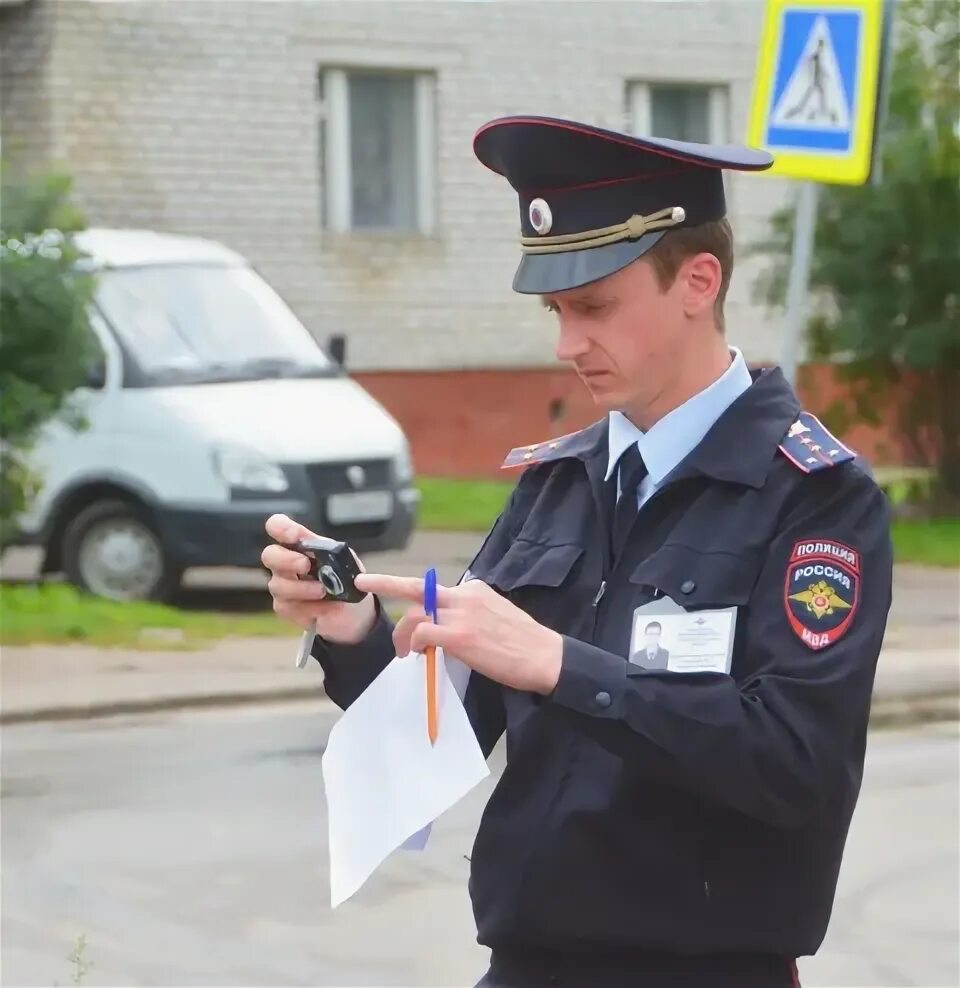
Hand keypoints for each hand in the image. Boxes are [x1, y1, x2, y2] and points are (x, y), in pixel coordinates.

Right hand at [262, 514, 376, 643]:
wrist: (351, 609)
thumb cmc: (342, 576)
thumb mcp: (344, 559)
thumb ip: (334, 551)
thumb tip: (327, 552)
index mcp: (297, 543)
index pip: (277, 526)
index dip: (280, 528)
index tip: (293, 536)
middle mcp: (284, 562)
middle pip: (269, 555)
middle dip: (286, 559)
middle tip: (305, 565)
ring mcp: (282, 586)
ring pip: (278, 586)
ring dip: (301, 588)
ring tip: (323, 591)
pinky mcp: (286, 608)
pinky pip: (289, 608)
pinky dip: (310, 607)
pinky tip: (326, 607)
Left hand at [353, 573, 562, 694]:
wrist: (546, 656)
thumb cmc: (523, 642)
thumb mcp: (495, 614)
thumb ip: (469, 612)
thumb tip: (445, 624)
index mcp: (475, 589)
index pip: (435, 588)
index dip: (413, 594)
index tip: (391, 588)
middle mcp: (466, 595)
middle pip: (417, 589)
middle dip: (385, 584)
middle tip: (364, 583)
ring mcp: (462, 615)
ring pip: (416, 614)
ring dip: (403, 633)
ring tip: (403, 651)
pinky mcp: (460, 636)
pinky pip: (424, 632)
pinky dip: (415, 642)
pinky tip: (419, 652)